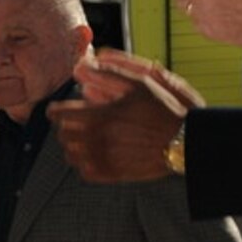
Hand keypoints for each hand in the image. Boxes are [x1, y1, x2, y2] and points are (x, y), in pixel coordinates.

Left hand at [50, 52, 197, 182]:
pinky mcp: (112, 175)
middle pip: (63, 135)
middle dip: (65, 125)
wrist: (186, 142)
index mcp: (101, 116)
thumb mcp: (140, 83)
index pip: (61, 115)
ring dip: (72, 144)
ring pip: (70, 154)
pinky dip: (83, 162)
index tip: (55, 109)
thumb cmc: (165, 109)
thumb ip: (108, 73)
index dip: (55, 110)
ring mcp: (104, 160)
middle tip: (74, 120)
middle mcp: (98, 141)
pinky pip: (84, 172)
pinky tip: (94, 153)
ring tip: (84, 136)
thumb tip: (80, 67)